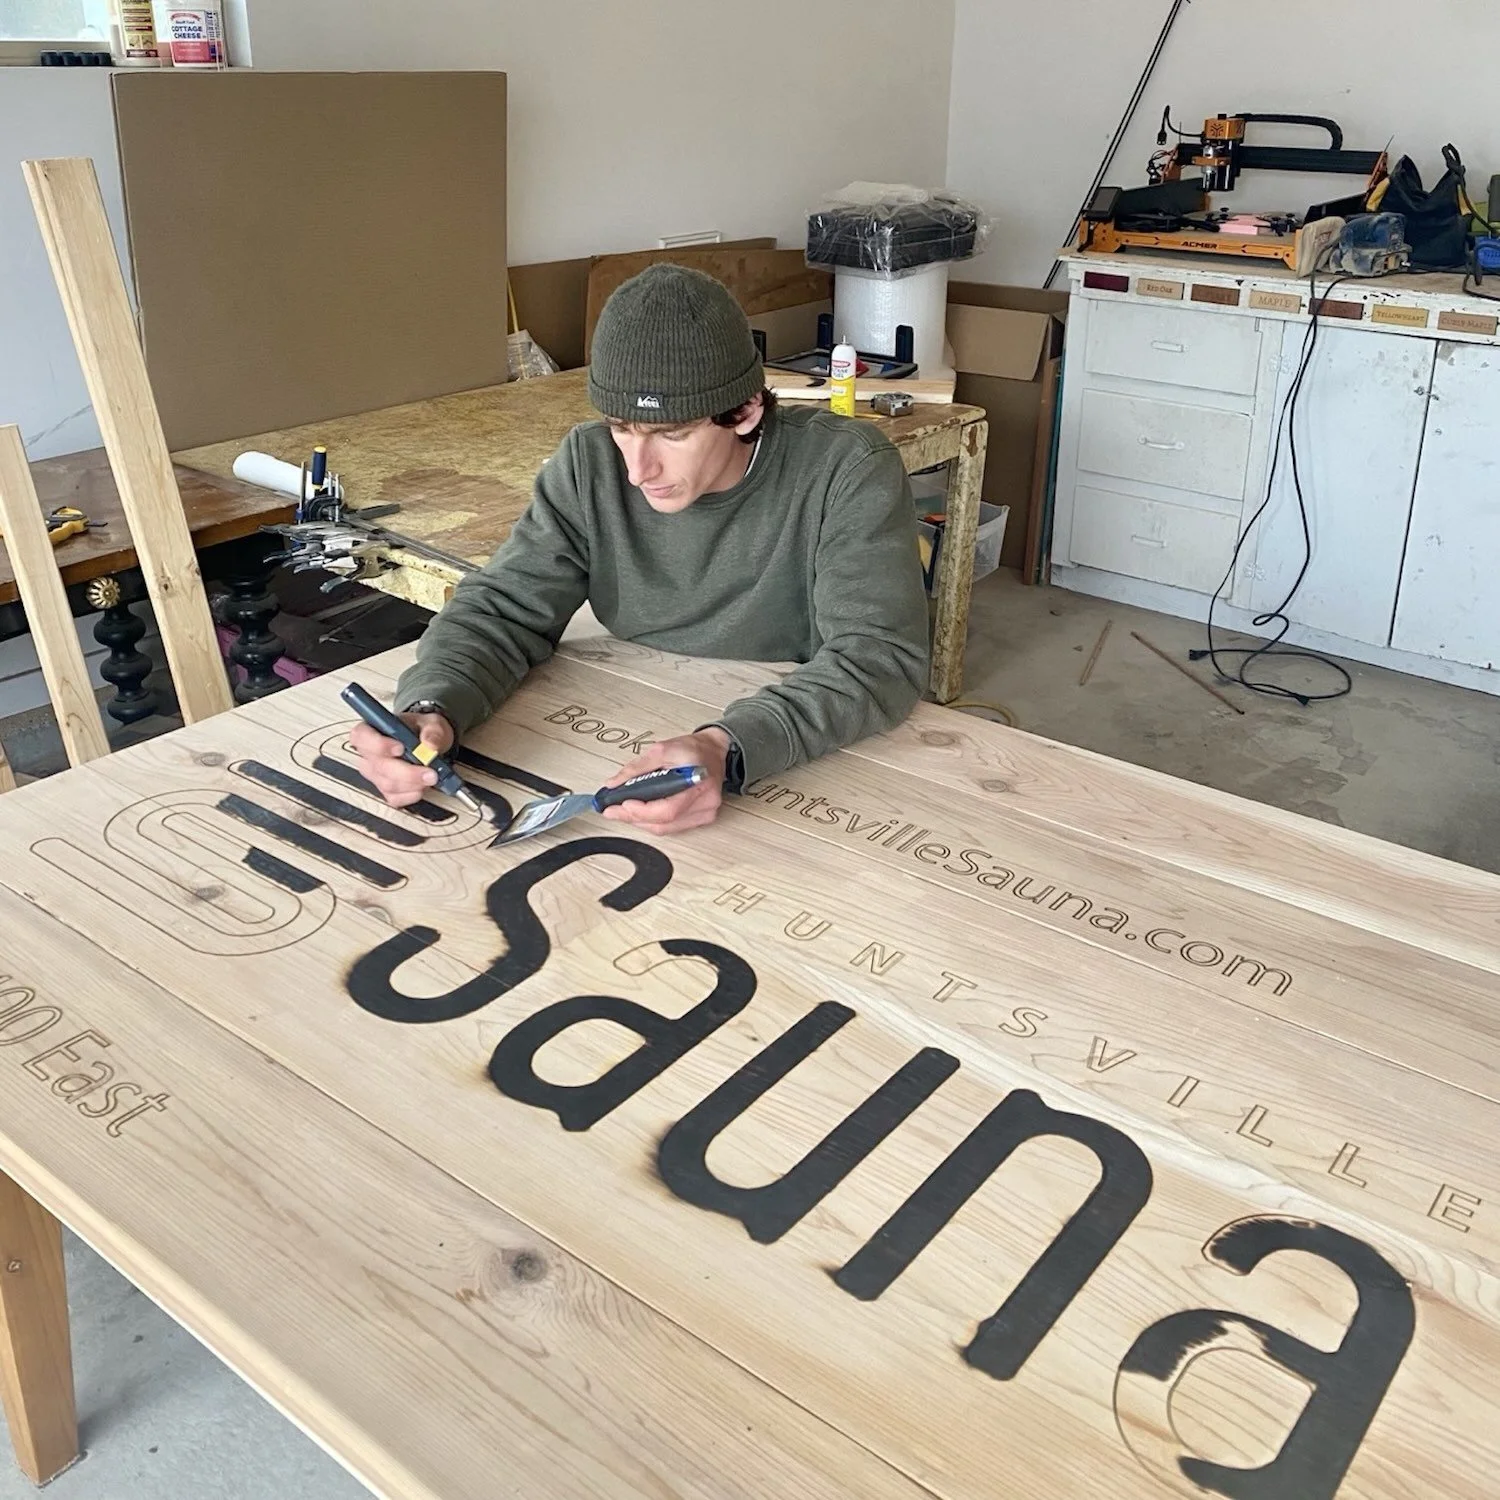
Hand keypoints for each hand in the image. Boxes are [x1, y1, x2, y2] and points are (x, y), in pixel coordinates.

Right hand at [349, 711, 454, 809]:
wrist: (429, 747)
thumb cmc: (422, 731)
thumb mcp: (431, 723)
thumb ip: (432, 731)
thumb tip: (430, 745)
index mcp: (373, 730)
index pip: (362, 737)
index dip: (378, 744)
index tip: (400, 748)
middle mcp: (369, 753)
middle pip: (378, 766)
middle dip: (407, 772)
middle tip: (430, 771)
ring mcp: (375, 774)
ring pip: (387, 784)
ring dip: (413, 784)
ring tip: (431, 776)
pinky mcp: (384, 790)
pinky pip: (394, 798)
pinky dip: (412, 794)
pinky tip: (422, 786)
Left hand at [600, 728, 729, 835]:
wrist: (713, 751)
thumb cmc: (693, 750)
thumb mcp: (662, 750)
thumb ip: (637, 767)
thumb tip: (614, 783)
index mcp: (697, 782)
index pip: (668, 809)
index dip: (642, 811)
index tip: (621, 805)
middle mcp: (705, 802)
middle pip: (664, 823)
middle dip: (633, 817)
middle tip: (613, 811)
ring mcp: (705, 813)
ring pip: (666, 829)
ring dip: (641, 822)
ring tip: (623, 812)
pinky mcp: (701, 818)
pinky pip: (673, 828)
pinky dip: (653, 823)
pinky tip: (642, 814)